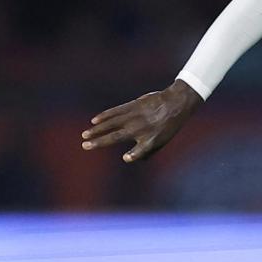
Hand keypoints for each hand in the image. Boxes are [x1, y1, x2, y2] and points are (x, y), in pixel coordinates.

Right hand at [81, 79, 202, 161]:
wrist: (176, 103)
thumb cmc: (168, 126)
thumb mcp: (163, 141)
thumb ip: (147, 152)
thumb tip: (129, 159)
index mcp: (151, 140)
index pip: (141, 150)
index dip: (134, 154)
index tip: (126, 157)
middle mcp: (141, 129)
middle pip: (117, 137)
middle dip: (100, 142)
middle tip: (85, 146)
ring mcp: (136, 116)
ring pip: (112, 123)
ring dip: (97, 129)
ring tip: (85, 135)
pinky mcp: (134, 106)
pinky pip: (116, 111)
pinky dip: (105, 115)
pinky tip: (94, 120)